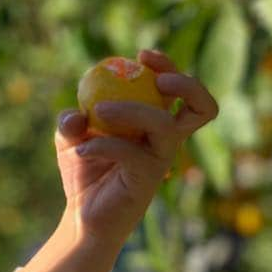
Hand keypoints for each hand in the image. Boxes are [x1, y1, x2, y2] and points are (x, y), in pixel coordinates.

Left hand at [53, 48, 218, 248]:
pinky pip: (129, 152)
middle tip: (156, 78)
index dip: (168, 66)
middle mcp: (166, 140)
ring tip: (97, 112)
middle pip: (202, 107)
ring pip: (165, 126)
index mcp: (154, 122)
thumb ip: (70, 118)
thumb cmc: (82, 170)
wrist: (80, 217)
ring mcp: (160, 161)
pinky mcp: (148, 181)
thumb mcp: (69, 136)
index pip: (176, 89)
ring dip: (130, 110)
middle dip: (186, 83)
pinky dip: (100, 144)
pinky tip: (79, 151)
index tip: (142, 55)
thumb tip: (78, 112)